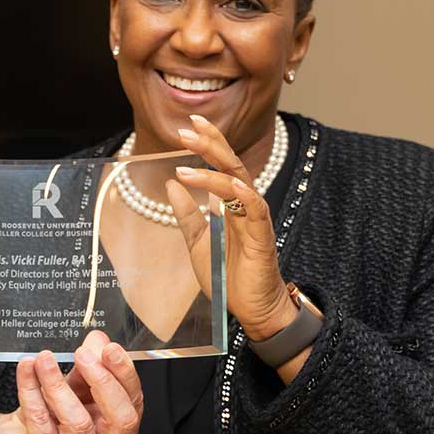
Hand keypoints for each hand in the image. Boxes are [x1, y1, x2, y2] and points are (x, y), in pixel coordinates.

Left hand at [0, 332, 142, 433]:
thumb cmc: (47, 426)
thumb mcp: (72, 393)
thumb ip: (88, 368)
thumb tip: (98, 341)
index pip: (134, 402)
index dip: (123, 372)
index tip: (109, 349)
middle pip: (120, 419)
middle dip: (103, 381)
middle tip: (83, 354)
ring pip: (78, 422)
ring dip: (59, 384)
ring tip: (45, 360)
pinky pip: (41, 422)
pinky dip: (31, 390)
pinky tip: (27, 370)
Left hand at [169, 114, 299, 342]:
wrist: (251, 309)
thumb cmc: (228, 277)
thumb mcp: (197, 242)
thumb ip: (186, 214)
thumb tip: (171, 184)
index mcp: (231, 205)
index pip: (221, 165)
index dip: (208, 143)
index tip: (188, 124)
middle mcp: (245, 206)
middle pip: (232, 165)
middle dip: (212, 143)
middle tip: (188, 128)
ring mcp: (255, 219)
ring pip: (240, 182)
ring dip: (215, 168)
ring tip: (187, 162)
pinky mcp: (262, 236)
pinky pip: (255, 208)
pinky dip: (241, 193)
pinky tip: (228, 183)